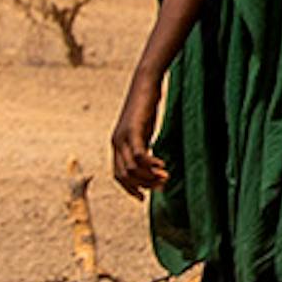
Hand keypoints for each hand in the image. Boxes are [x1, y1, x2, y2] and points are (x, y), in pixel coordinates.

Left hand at [109, 70, 169, 195]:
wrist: (145, 83)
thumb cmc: (146, 106)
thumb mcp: (143, 130)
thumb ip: (143, 146)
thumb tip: (151, 165)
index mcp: (116, 145)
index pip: (118, 176)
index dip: (130, 189)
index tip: (144, 198)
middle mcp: (116, 142)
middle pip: (125, 176)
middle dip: (144, 185)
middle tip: (162, 184)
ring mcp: (123, 136)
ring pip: (132, 169)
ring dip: (149, 176)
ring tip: (165, 176)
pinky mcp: (133, 130)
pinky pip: (139, 155)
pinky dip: (151, 164)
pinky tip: (162, 165)